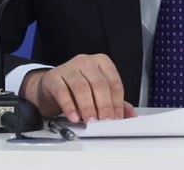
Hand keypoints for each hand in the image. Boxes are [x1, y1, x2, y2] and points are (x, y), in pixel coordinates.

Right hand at [21, 53, 136, 122]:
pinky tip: (74, 117)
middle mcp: (86, 61)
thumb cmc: (79, 88)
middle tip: (105, 122)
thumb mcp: (99, 93)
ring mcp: (69, 67)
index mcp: (102, 62)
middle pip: (99, 84)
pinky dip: (69, 106)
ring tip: (90, 122)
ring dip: (88, 107)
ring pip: (81, 87)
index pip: (114, 83)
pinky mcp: (54, 76)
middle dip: (104, 106)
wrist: (52, 86)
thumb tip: (130, 116)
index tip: (117, 119)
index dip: (117, 103)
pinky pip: (62, 92)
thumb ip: (116, 103)